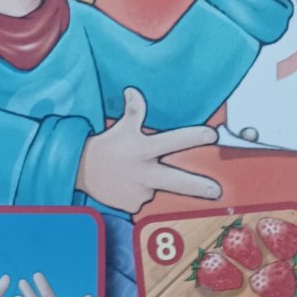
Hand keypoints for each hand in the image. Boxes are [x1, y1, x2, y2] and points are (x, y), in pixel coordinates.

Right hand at [76, 87, 220, 215]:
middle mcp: (144, 172)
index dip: (194, 137)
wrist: (80, 170)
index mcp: (143, 149)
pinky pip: (144, 198)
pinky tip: (126, 184)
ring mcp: (139, 191)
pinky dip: (140, 192)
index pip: (173, 140)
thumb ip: (133, 111)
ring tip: (132, 174)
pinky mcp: (132, 205)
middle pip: (177, 181)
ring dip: (152, 182)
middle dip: (199, 187)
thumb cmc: (105, 146)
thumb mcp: (121, 128)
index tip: (212, 135)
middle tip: (216, 191)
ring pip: (158, 187)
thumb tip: (133, 90)